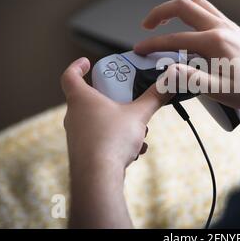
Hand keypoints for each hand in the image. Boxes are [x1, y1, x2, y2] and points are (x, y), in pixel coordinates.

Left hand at [61, 57, 170, 171]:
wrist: (98, 177)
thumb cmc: (111, 141)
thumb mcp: (139, 114)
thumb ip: (154, 97)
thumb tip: (169, 82)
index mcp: (82, 99)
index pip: (70, 76)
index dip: (77, 66)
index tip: (87, 63)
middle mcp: (75, 116)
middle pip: (90, 99)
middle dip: (113, 98)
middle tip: (127, 98)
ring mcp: (77, 135)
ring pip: (100, 121)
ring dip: (120, 122)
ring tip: (138, 130)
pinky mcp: (84, 152)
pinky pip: (102, 138)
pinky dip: (118, 140)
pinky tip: (134, 150)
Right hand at [133, 0, 239, 108]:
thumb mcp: (220, 90)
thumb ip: (192, 80)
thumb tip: (169, 71)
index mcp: (213, 42)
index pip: (174, 39)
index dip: (153, 44)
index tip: (140, 49)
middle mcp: (220, 27)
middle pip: (183, 7)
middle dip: (160, 13)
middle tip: (146, 25)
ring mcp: (227, 25)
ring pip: (196, 4)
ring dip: (176, 8)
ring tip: (164, 20)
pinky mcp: (232, 29)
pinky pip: (208, 10)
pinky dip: (191, 11)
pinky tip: (189, 26)